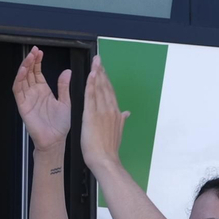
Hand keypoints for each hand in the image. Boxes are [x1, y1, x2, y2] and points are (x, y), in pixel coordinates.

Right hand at [12, 46, 71, 150]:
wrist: (55, 140)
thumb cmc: (60, 125)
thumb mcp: (65, 102)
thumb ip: (64, 86)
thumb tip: (67, 71)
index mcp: (44, 91)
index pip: (37, 72)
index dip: (38, 61)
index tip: (40, 52)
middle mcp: (34, 93)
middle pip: (28, 73)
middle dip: (30, 60)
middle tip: (34, 50)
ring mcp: (27, 98)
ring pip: (22, 79)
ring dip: (24, 67)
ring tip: (29, 57)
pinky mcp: (23, 105)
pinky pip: (18, 90)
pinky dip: (19, 79)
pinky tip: (22, 70)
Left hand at [79, 55, 128, 172]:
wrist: (105, 160)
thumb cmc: (109, 150)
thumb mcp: (118, 132)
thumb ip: (122, 120)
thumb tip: (127, 113)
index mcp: (115, 113)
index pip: (110, 92)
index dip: (106, 80)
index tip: (103, 69)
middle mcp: (110, 109)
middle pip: (106, 86)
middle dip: (102, 71)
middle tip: (99, 59)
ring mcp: (102, 111)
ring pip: (100, 88)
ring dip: (97, 73)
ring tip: (96, 62)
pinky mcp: (92, 114)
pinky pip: (92, 95)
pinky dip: (92, 84)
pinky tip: (92, 74)